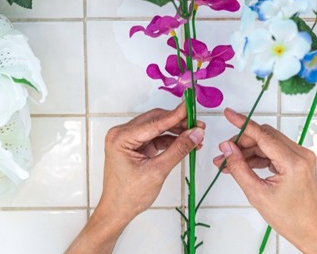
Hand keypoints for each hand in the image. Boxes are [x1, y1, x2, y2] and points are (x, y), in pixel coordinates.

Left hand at [68, 103, 204, 253]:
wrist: (117, 210)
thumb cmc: (129, 195)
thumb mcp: (157, 171)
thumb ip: (178, 150)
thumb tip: (196, 133)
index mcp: (121, 138)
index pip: (154, 123)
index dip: (176, 115)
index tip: (191, 105)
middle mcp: (122, 134)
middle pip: (156, 121)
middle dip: (178, 122)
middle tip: (199, 125)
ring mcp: (129, 139)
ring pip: (158, 127)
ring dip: (177, 131)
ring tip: (197, 135)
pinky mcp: (136, 145)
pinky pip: (156, 137)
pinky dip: (171, 140)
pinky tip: (186, 143)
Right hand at [213, 108, 316, 253]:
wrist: (308, 228)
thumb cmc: (287, 217)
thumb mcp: (257, 194)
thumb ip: (239, 168)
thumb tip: (227, 148)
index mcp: (292, 163)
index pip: (263, 135)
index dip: (243, 124)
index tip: (228, 114)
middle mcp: (300, 154)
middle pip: (265, 136)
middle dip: (242, 142)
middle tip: (223, 155)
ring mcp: (302, 156)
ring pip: (268, 142)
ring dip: (248, 150)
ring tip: (228, 163)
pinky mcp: (299, 160)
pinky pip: (275, 150)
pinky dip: (258, 156)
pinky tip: (243, 165)